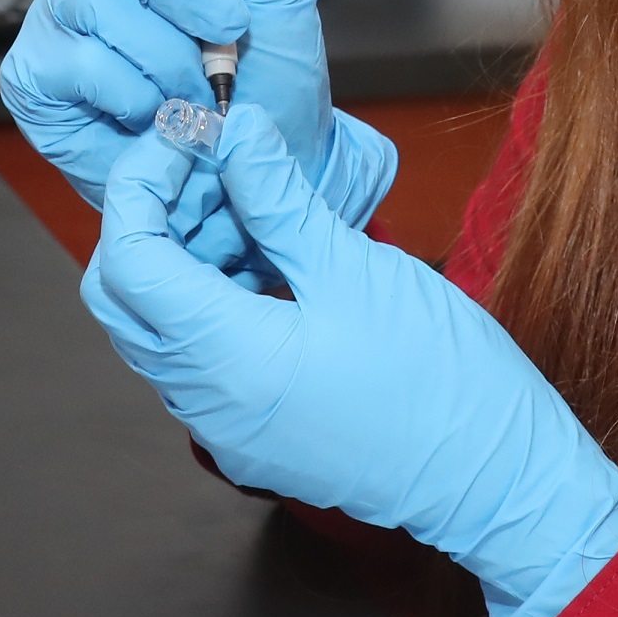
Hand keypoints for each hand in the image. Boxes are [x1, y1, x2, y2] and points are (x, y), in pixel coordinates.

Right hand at [0, 0, 394, 241]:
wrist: (257, 163)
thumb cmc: (266, 69)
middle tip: (227, 27)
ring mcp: (55, 11)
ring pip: (95, 0)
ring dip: (171, 54)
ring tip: (201, 84)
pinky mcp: (35, 75)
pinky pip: (81, 65)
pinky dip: (139, 94)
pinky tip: (158, 110)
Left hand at [82, 103, 617, 616]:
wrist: (494, 481)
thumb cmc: (440, 380)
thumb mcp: (356, 269)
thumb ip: (279, 200)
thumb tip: (234, 134)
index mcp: (223, 358)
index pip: (128, 259)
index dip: (140, 185)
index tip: (186, 139)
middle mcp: (204, 402)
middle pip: (123, 297)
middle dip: (147, 219)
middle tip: (207, 166)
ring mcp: (224, 427)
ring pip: (157, 329)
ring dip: (179, 259)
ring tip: (244, 204)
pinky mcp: (251, 434)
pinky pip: (196, 360)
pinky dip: (207, 302)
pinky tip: (263, 260)